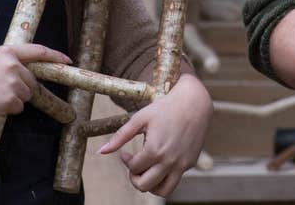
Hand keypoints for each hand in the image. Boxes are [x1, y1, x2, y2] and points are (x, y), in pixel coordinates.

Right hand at [0, 44, 71, 120]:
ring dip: (15, 99)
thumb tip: (31, 71)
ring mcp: (13, 83)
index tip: (67, 60)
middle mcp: (13, 66)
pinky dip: (9, 109)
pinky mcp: (11, 100)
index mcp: (9, 52)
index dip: (55, 56)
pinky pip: (19, 108)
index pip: (39, 51)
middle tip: (1, 89)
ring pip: (27, 95)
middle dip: (23, 88)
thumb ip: (12, 61)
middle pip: (32, 81)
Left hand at [97, 73, 212, 196]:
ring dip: (151, 185)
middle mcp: (169, 160)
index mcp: (154, 149)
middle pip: (144, 185)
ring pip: (163, 191)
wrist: (194, 102)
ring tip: (147, 171)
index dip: (126, 161)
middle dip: (134, 178)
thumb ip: (120, 137)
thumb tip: (100, 152)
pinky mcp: (190, 163)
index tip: (126, 153)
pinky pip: (175, 179)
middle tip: (134, 166)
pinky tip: (161, 161)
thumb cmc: (165, 108)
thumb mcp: (140, 118)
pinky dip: (165, 177)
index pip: (133, 168)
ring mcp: (181, 164)